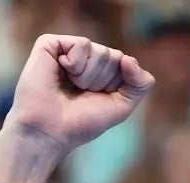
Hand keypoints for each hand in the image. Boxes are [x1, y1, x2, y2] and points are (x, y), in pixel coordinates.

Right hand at [0, 35, 154, 182]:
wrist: (49, 131)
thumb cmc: (81, 123)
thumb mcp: (121, 106)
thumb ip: (140, 83)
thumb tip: (128, 57)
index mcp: (101, 71)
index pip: (127, 64)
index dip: (116, 86)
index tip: (96, 99)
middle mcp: (85, 58)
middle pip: (115, 56)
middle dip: (102, 81)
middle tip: (80, 94)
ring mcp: (68, 49)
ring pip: (101, 51)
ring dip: (89, 76)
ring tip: (70, 86)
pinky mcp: (51, 44)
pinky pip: (83, 44)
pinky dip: (76, 64)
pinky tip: (61, 72)